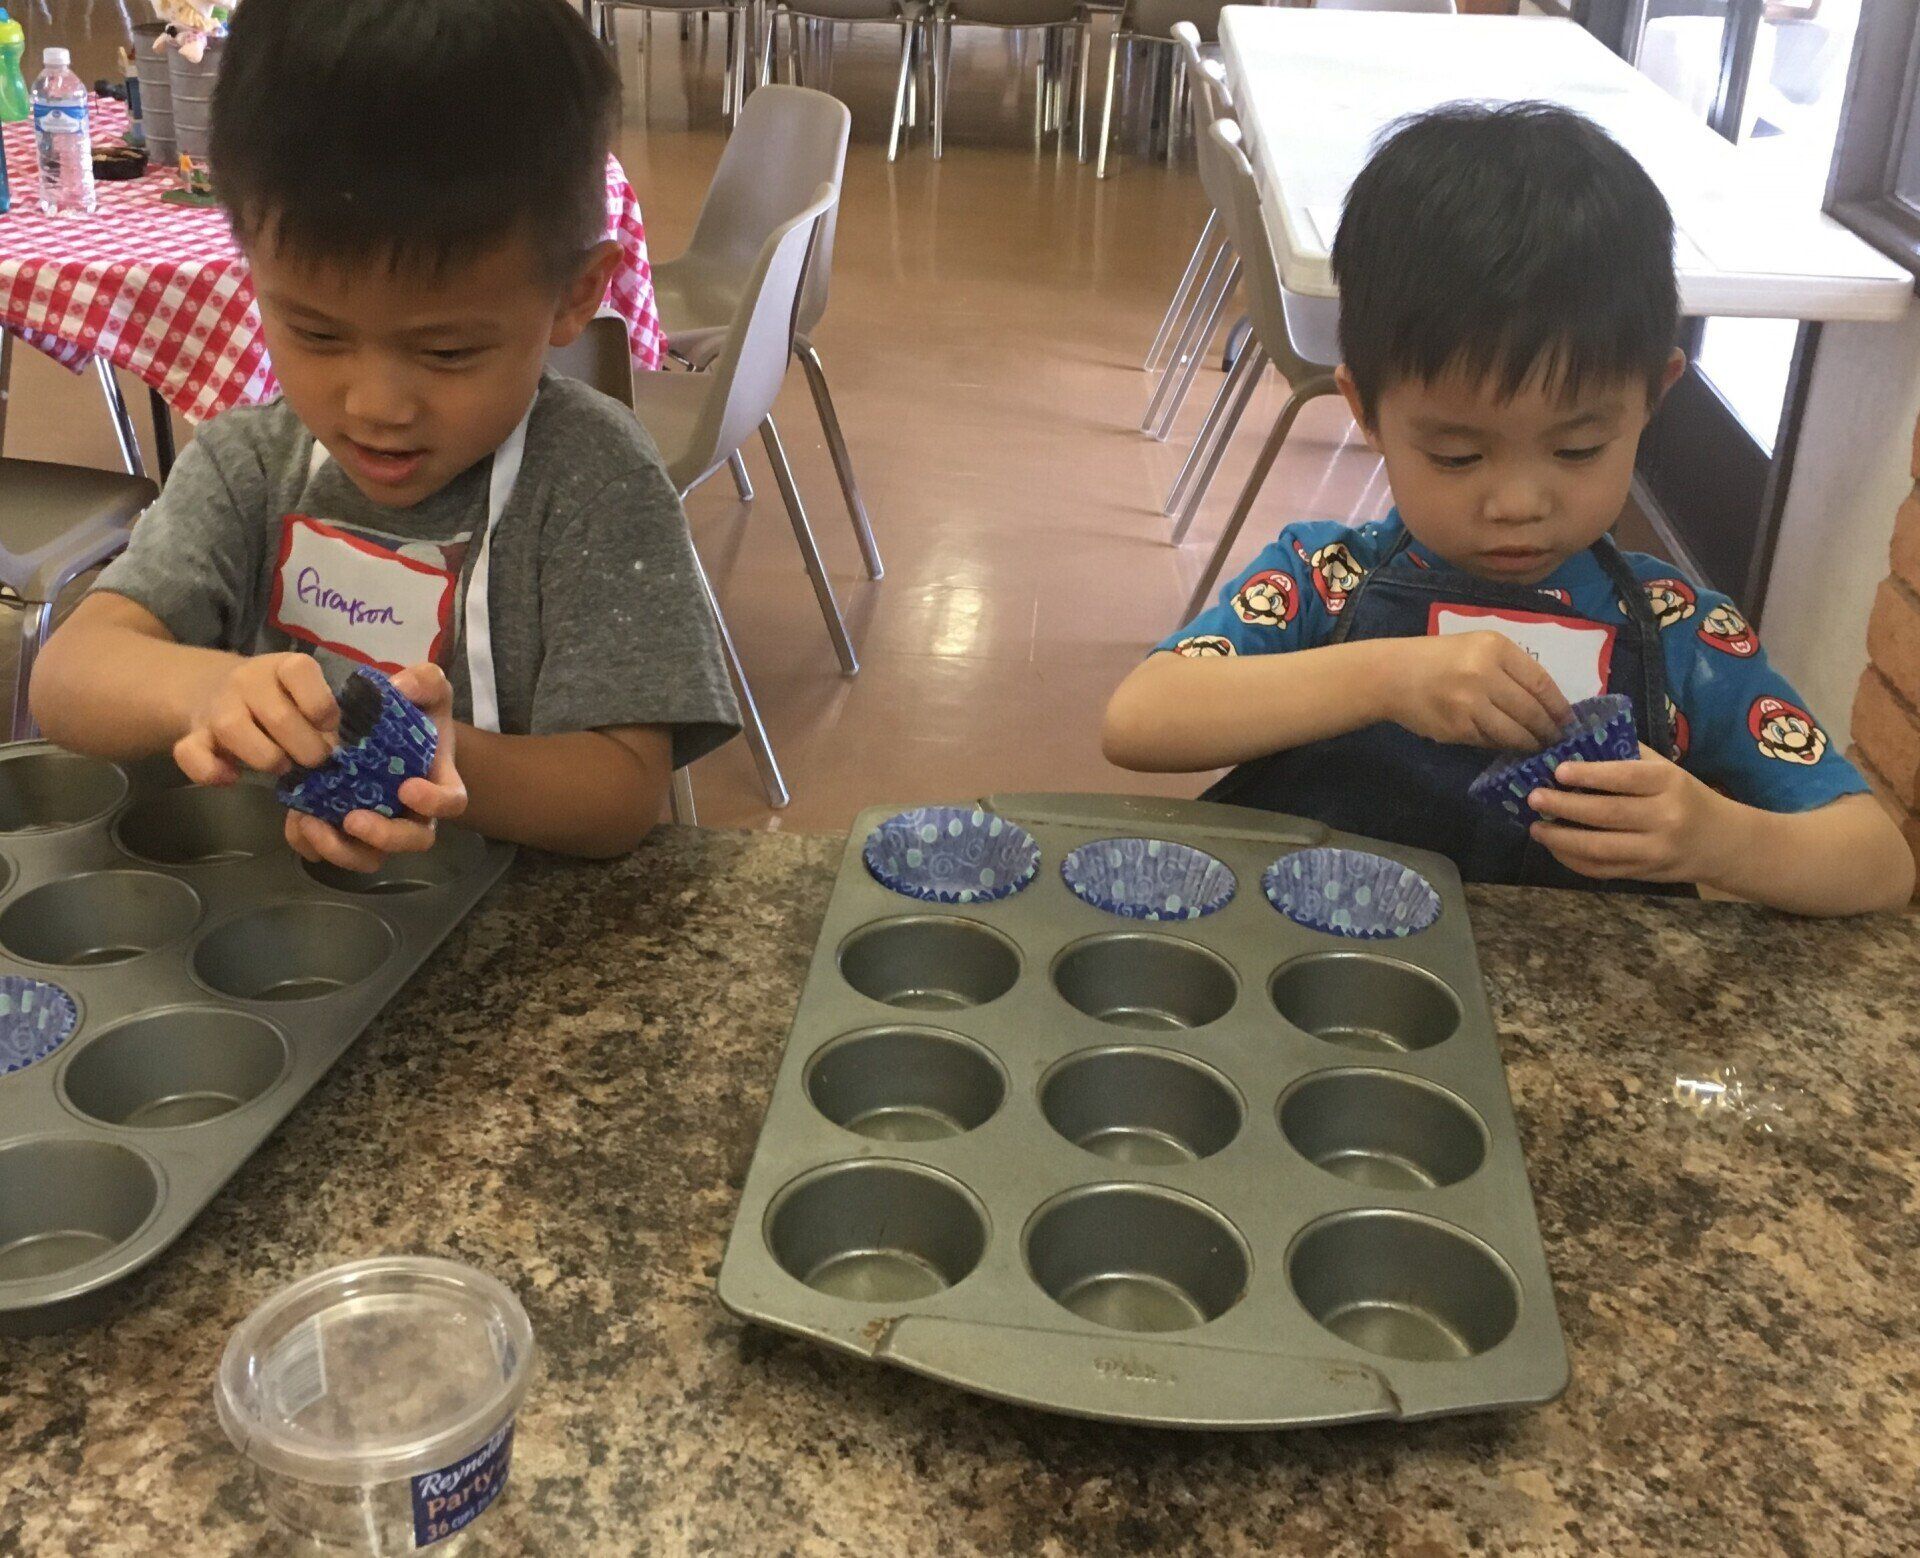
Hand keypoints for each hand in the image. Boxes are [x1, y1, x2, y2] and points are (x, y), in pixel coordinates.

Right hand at [174, 651, 338, 784]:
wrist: (217, 688)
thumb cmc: (279, 699)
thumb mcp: (305, 696)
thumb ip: (322, 718)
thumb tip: (332, 748)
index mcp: (282, 666)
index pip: (300, 670)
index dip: (321, 704)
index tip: (328, 725)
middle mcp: (247, 680)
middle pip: (279, 716)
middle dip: (307, 750)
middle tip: (314, 760)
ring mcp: (216, 705)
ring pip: (232, 729)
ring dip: (267, 759)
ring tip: (281, 766)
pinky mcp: (193, 734)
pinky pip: (190, 753)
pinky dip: (211, 772)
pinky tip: (232, 776)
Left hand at [282, 663, 468, 873]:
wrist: (384, 726)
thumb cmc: (413, 711)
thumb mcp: (426, 686)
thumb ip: (424, 680)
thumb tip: (401, 686)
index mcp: (438, 780)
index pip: (452, 802)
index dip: (434, 802)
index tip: (407, 786)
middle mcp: (413, 812)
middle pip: (413, 841)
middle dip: (384, 836)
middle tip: (353, 818)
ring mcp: (380, 825)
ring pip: (369, 858)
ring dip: (341, 849)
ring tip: (311, 822)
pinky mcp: (345, 831)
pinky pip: (330, 852)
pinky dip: (310, 844)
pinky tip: (296, 819)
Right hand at [1383, 633, 1574, 748]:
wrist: (1392, 675)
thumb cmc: (1438, 658)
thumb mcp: (1476, 647)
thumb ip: (1509, 668)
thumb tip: (1544, 703)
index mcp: (1495, 648)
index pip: (1540, 682)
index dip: (1558, 706)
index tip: (1567, 720)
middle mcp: (1485, 674)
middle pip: (1531, 711)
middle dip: (1548, 730)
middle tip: (1556, 740)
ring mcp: (1470, 704)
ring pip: (1514, 732)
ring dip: (1529, 744)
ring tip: (1537, 748)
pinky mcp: (1457, 728)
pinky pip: (1490, 741)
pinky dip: (1502, 745)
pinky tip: (1508, 746)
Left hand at [1528, 745, 1733, 883]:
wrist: (1720, 841)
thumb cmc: (1683, 796)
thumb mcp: (1666, 769)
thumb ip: (1626, 756)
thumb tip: (1574, 743)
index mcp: (1669, 782)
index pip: (1625, 777)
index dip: (1590, 775)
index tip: (1558, 771)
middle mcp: (1665, 817)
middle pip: (1607, 814)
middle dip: (1564, 807)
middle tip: (1533, 798)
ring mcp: (1654, 850)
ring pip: (1600, 848)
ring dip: (1561, 839)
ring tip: (1536, 827)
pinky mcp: (1643, 873)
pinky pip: (1601, 870)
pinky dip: (1572, 860)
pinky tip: (1554, 847)